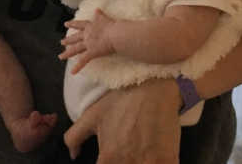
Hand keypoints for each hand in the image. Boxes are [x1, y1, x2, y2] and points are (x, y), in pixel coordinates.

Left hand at [59, 9, 114, 73]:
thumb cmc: (113, 26)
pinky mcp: (91, 52)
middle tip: (61, 42)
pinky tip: (72, 72)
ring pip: (75, 49)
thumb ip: (100, 14)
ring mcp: (88, 44)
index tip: (66, 24)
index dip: (73, 24)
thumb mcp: (105, 18)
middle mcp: (87, 34)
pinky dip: (78, 67)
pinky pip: (83, 61)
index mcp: (90, 26)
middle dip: (68, 40)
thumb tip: (97, 9)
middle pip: (75, 38)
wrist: (115, 34)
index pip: (79, 24)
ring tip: (60, 56)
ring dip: (67, 53)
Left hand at [64, 78, 180, 162]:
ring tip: (139, 157)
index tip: (108, 160)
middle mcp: (127, 162)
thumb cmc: (122, 99)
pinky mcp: (169, 160)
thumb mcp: (93, 114)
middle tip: (126, 155)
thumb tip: (73, 155)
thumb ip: (75, 136)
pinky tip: (156, 158)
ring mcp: (149, 163)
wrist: (154, 86)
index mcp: (108, 157)